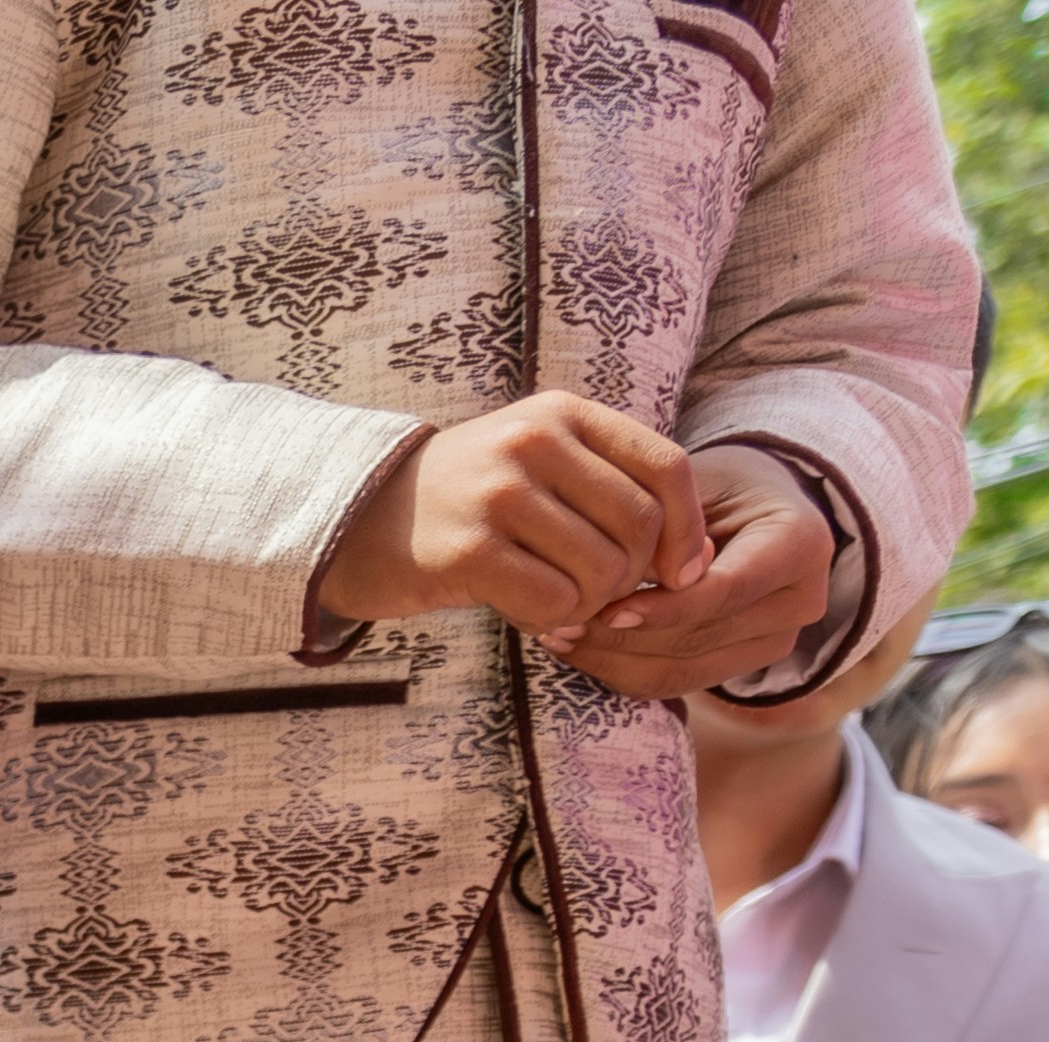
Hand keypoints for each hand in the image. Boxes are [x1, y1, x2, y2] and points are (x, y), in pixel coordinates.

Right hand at [315, 390, 697, 643]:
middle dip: (635, 576)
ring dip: (593, 604)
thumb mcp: (536, 463)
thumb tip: (695, 560)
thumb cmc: (464, 502)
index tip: (682, 571)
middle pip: (638, 525)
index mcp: (562, 414)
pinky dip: (554, 621)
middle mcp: (533, 443)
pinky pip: (553, 601)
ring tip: (564, 608)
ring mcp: (497, 494)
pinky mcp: (468, 550)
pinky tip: (533, 618)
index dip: (688, 529)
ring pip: (601, 568)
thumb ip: (609, 488)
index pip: (666, 468)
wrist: (354, 521)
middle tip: (602, 596)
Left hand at [565, 447, 841, 700]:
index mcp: (800, 544)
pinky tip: (577, 650)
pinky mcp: (740, 668)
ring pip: (680, 672)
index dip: (663, 607)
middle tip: (558, 623)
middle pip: (699, 637)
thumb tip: (621, 576)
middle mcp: (801, 601)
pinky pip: (670, 683)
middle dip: (623, 637)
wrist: (748, 510)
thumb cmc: (712, 485)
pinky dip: (618, 671)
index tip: (605, 609)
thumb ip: (666, 525)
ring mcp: (775, 642)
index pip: (726, 591)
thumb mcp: (691, 483)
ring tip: (557, 636)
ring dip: (610, 660)